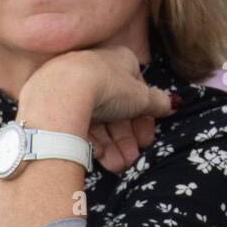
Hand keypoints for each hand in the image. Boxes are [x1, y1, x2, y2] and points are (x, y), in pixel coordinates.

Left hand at [20, 47, 172, 172]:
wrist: (60, 93)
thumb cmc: (108, 87)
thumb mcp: (141, 97)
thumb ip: (158, 102)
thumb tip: (171, 104)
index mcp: (119, 60)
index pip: (136, 92)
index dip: (144, 118)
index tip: (146, 140)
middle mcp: (95, 69)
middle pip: (116, 108)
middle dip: (126, 138)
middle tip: (131, 158)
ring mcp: (72, 84)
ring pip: (97, 119)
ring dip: (111, 145)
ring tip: (116, 165)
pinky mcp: (54, 101)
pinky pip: (77, 122)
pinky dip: (90, 141)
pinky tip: (98, 156)